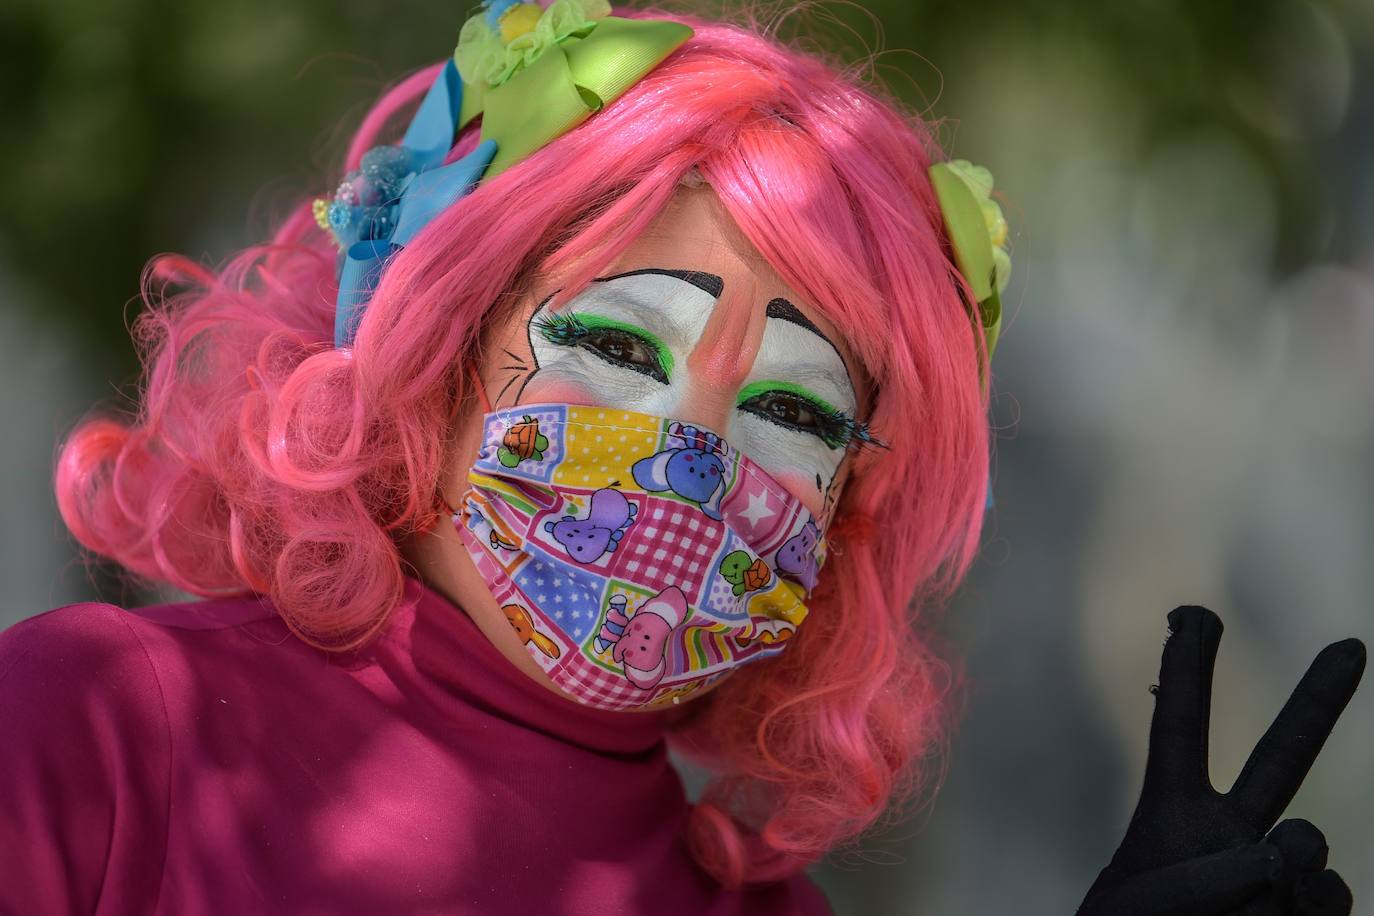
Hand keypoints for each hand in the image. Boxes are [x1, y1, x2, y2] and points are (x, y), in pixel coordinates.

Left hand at [1077, 606, 1365, 915]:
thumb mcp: (1153, 907)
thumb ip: (1223, 873)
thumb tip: (1296, 855)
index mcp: (1173, 816)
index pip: (1180, 727)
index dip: (1186, 669)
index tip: (1191, 610)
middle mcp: (1232, 836)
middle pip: (1281, 755)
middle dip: (1319, 702)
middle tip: (1353, 643)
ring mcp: (1280, 879)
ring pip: (1312, 854)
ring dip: (1287, 884)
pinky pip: (1333, 905)